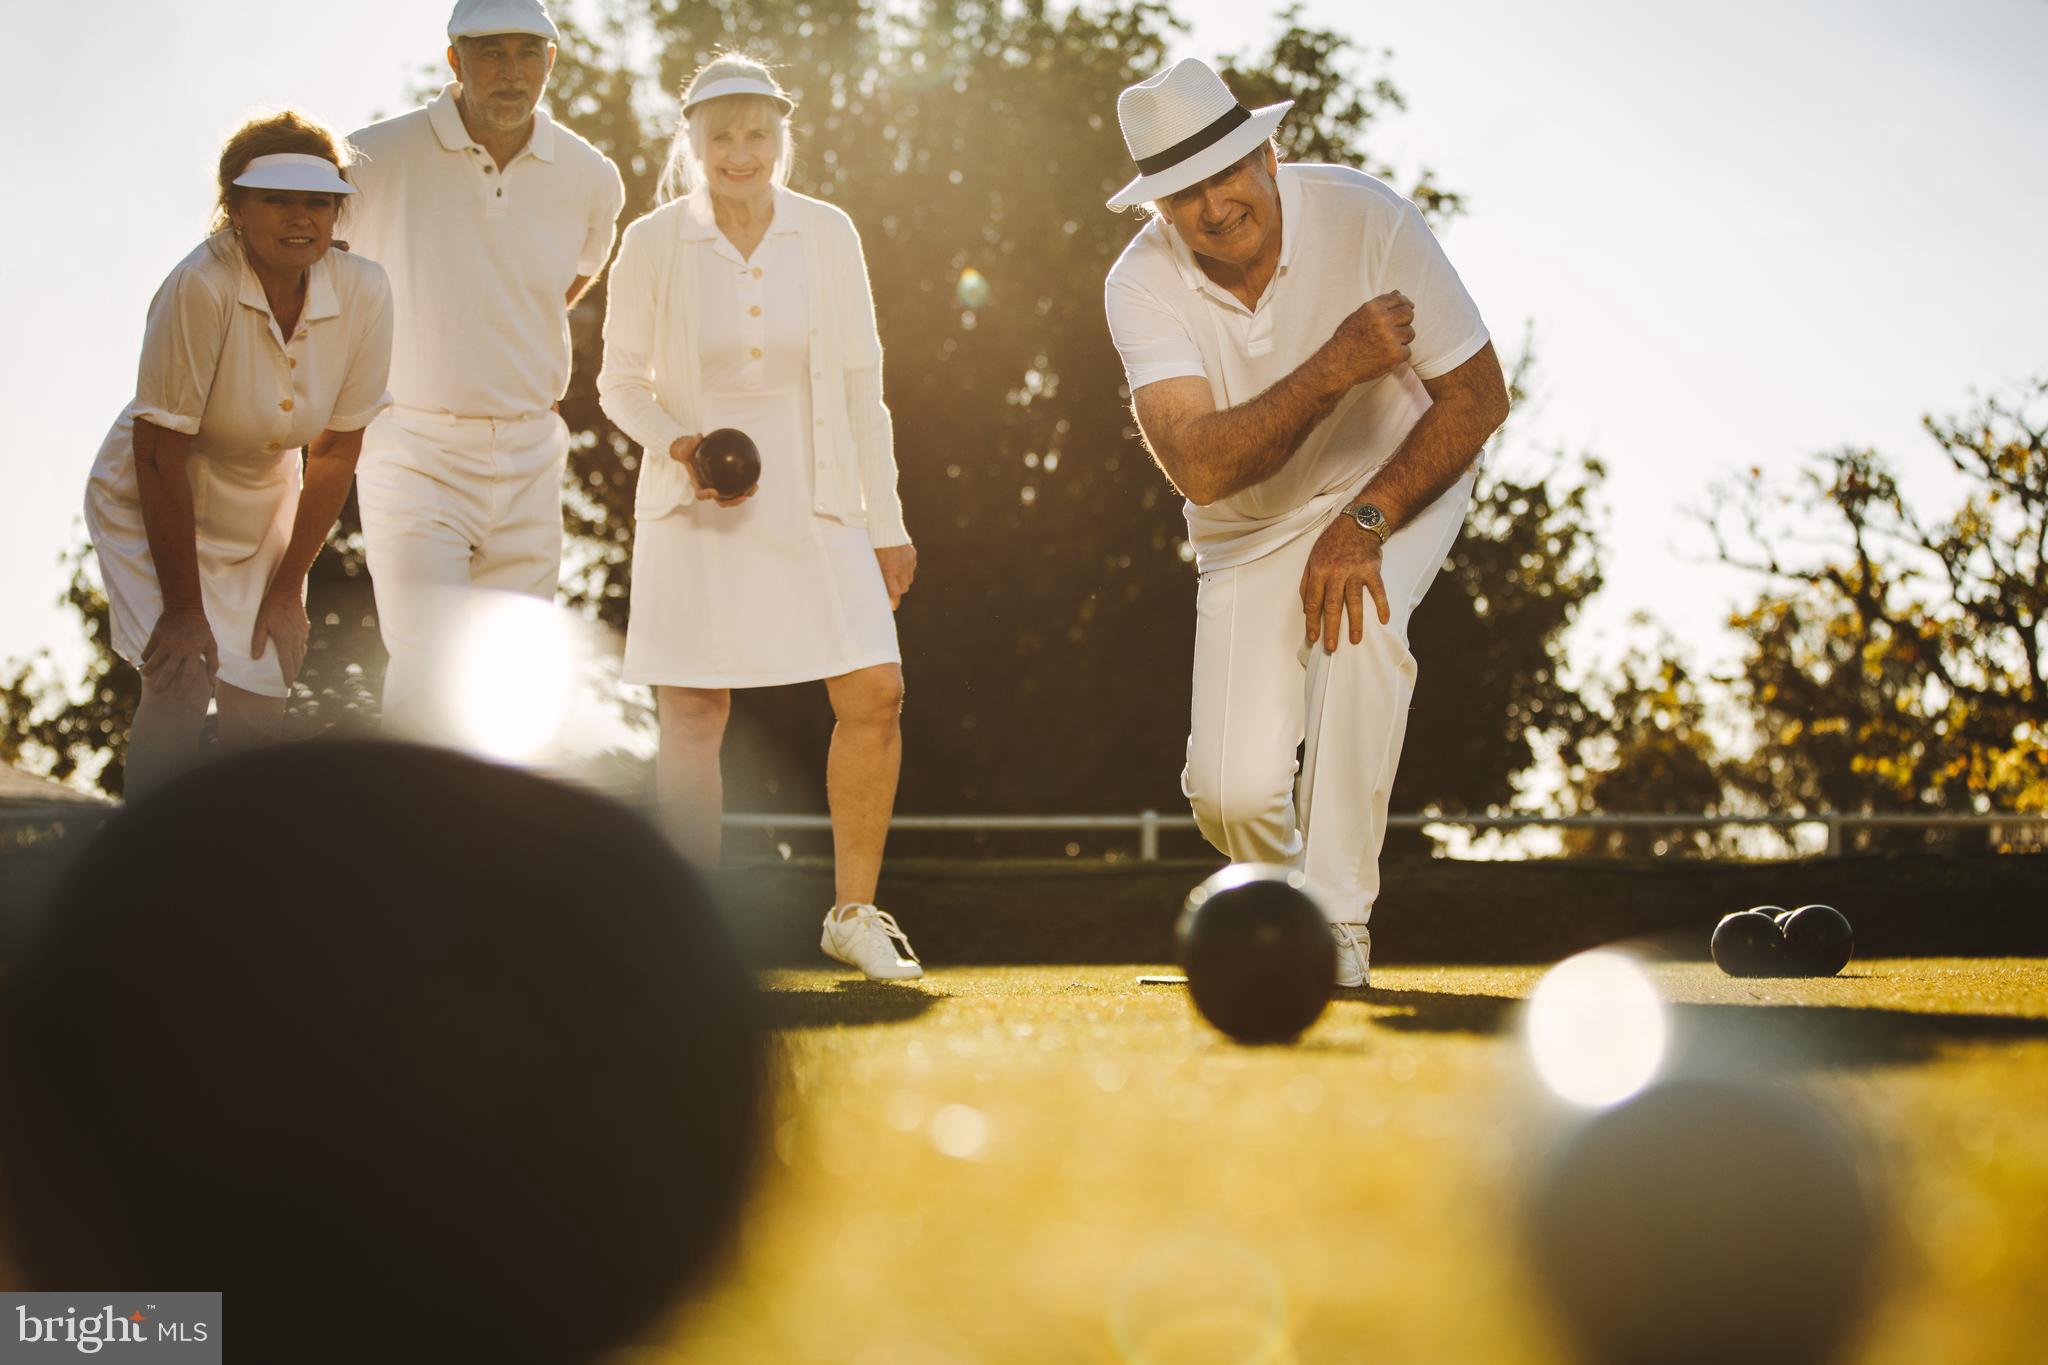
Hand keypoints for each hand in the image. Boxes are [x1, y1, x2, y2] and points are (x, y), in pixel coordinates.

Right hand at [140, 607, 218, 699]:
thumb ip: (212, 664)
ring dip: (149, 670)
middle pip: (169, 670)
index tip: (178, 697)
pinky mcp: (156, 636)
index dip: (183, 686)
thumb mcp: (210, 645)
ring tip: (146, 676)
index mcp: (194, 652)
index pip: (188, 673)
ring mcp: (166, 643)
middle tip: (157, 692)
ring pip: (155, 660)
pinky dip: (146, 657)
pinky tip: (145, 662)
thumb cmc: (200, 629)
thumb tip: (212, 683)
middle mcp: (179, 649)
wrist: (184, 608)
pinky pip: (148, 650)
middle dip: (163, 682)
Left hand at [250, 575, 310, 688]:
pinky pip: (303, 643)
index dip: (287, 675)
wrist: (288, 591)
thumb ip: (258, 641)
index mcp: (284, 641)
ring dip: (298, 662)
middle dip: (294, 671)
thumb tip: (255, 658)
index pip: (287, 663)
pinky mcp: (304, 627)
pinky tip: (299, 650)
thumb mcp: (260, 623)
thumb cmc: (270, 607)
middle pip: (296, 660)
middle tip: (291, 679)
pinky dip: (301, 650)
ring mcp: (302, 633)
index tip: (288, 685)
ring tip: (295, 668)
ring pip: (301, 652)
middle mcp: (295, 640)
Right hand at [672, 433, 756, 507]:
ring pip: (732, 497)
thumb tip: (699, 435)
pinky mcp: (726, 484)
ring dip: (744, 495)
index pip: (700, 494)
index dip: (706, 495)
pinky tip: (755, 479)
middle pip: (721, 501)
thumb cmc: (689, 453)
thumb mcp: (686, 448)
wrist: (692, 455)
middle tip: (743, 496)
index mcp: (698, 484)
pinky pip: (737, 487)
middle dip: (733, 501)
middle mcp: (709, 490)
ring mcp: (719, 488)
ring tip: (754, 488)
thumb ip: (691, 443)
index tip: (714, 491)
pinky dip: (746, 485)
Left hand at [875, 543, 916, 608]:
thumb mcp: (871, 561)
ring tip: (895, 573)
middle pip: (904, 588)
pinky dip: (906, 568)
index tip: (892, 606)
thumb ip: (876, 576)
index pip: (895, 593)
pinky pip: (912, 567)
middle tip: (891, 587)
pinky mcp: (912, 554)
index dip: (894, 601)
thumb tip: (880, 591)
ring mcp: (908, 560)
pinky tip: (899, 563)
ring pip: (909, 578)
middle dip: (898, 589)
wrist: (883, 525)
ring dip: (903, 579)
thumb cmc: (872, 544)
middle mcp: (900, 567)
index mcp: (888, 570)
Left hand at [1299, 516, 1389, 652]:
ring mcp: (1355, 571)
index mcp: (1319, 571)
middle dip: (1331, 628)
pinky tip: (1384, 620)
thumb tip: (1306, 608)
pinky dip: (1382, 605)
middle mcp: (1336, 573)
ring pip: (1354, 601)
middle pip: (1332, 605)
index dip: (1312, 622)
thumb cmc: (1332, 543)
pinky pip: (1378, 590)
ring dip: (1355, 623)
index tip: (1313, 637)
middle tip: (1331, 647)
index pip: (1314, 602)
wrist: (1356, 524)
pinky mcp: (1372, 569)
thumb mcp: (1312, 559)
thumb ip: (1307, 583)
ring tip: (1355, 640)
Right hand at [1327, 291, 1415, 384]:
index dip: (1405, 302)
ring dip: (1401, 339)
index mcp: (1373, 308)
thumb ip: (1379, 305)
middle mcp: (1383, 321)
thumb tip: (1398, 293)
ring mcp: (1390, 338)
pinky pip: (1407, 351)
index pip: (1398, 299)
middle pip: (1408, 314)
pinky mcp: (1396, 354)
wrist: (1338, 365)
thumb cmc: (1346, 341)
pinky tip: (1385, 356)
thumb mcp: (1357, 316)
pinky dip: (1398, 355)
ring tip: (1386, 345)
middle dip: (1404, 321)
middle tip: (1395, 329)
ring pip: (1409, 333)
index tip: (1408, 306)